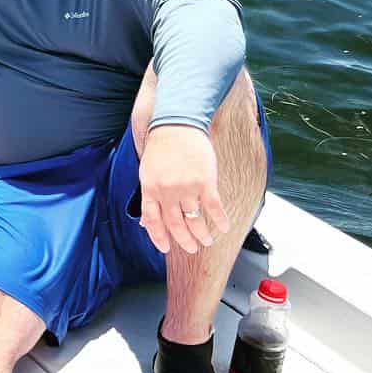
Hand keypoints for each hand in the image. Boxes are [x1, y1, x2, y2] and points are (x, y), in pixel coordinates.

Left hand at [136, 124, 228, 254]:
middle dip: (184, 240)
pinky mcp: (205, 182)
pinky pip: (213, 208)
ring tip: (206, 241)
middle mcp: (166, 191)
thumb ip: (149, 194)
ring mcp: (186, 187)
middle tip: (191, 248)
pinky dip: (219, 220)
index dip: (159, 237)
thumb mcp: (146, 171)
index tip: (166, 248)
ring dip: (202, 234)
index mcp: (149, 188)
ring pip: (195, 220)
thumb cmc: (161, 147)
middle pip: (175, 224)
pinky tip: (224, 227)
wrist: (176, 124)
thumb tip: (147, 220)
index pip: (152, 221)